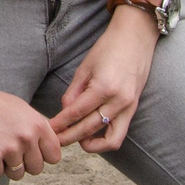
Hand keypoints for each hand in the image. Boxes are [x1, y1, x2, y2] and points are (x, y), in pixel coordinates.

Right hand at [0, 79, 66, 178]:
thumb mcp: (24, 110)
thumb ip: (39, 129)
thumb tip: (53, 147)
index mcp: (39, 125)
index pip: (54, 157)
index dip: (41, 155)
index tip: (30, 149)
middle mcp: (27, 137)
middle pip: (36, 169)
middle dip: (24, 163)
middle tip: (8, 148)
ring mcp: (10, 147)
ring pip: (17, 174)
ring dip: (6, 166)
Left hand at [50, 10, 158, 153]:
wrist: (135, 39)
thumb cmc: (108, 49)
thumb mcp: (84, 68)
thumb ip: (73, 92)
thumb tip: (65, 113)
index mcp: (103, 87)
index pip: (77, 113)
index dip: (61, 124)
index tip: (49, 130)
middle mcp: (119, 101)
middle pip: (90, 129)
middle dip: (70, 137)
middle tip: (55, 140)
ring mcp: (129, 107)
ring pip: (110, 140)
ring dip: (91, 144)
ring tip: (75, 139)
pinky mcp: (134, 109)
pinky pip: (120, 133)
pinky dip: (105, 139)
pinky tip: (92, 136)